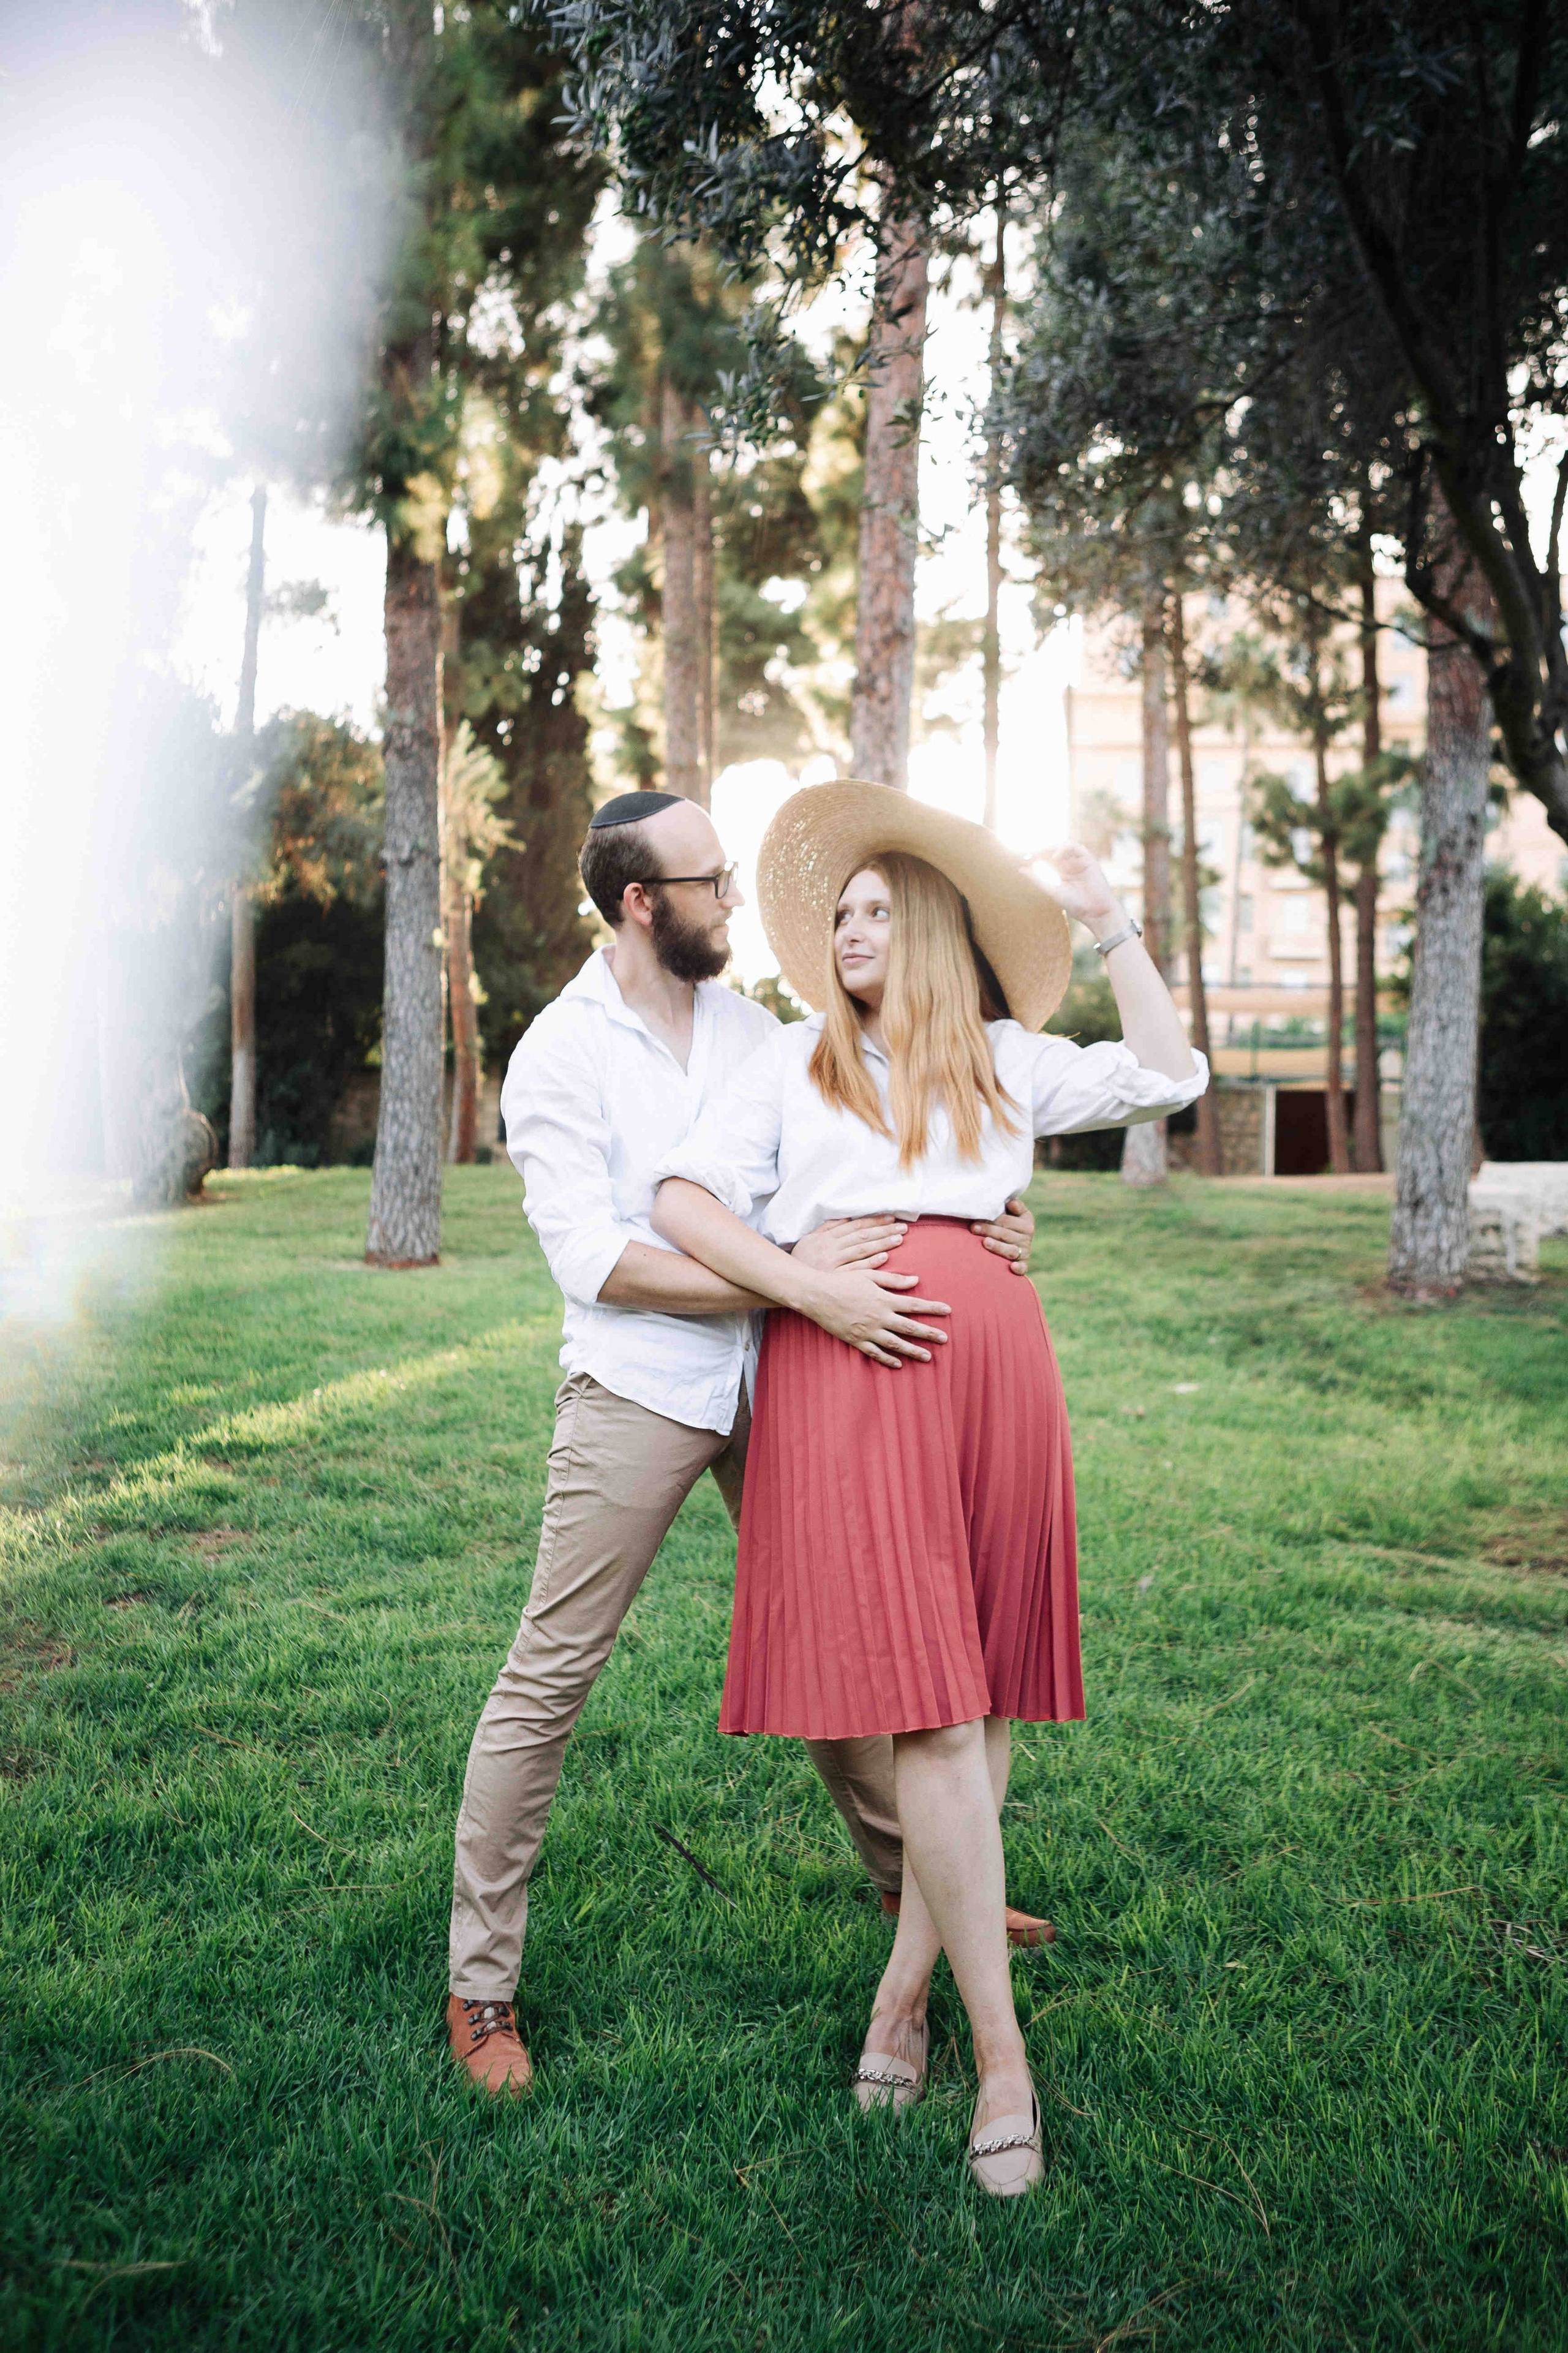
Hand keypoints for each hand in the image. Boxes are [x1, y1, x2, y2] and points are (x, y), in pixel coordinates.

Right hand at [791, 1213, 908, 1271]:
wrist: (789, 1282)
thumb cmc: (801, 1260)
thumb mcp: (811, 1239)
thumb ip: (829, 1228)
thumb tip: (847, 1218)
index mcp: (827, 1237)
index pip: (856, 1226)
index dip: (874, 1221)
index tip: (891, 1219)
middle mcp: (831, 1248)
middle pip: (862, 1236)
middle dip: (884, 1231)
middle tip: (903, 1227)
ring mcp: (834, 1263)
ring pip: (862, 1250)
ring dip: (882, 1243)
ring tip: (899, 1239)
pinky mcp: (836, 1279)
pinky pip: (856, 1269)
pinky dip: (870, 1262)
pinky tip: (884, 1257)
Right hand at [799, 1264, 950, 1369]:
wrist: (817, 1296)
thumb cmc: (842, 1282)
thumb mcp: (868, 1276)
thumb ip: (893, 1280)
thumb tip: (916, 1280)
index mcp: (883, 1299)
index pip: (914, 1304)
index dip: (932, 1308)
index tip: (948, 1311)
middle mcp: (879, 1317)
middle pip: (909, 1327)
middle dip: (929, 1333)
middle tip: (945, 1339)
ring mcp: (867, 1331)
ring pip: (895, 1344)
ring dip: (913, 1351)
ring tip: (928, 1357)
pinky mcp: (856, 1341)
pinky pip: (875, 1353)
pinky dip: (888, 1360)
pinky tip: (899, 1364)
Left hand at [971, 1194, 1033, 1276]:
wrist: (1012, 1242)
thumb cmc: (1006, 1224)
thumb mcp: (1013, 1214)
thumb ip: (1014, 1207)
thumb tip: (1011, 1202)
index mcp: (1026, 1223)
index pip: (1007, 1221)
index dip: (992, 1219)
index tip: (976, 1218)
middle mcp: (1026, 1238)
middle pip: (1005, 1234)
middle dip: (989, 1230)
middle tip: (973, 1228)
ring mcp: (1025, 1252)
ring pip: (1011, 1250)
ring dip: (998, 1246)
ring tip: (985, 1243)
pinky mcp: (1023, 1265)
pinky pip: (1023, 1268)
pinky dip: (1019, 1268)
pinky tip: (1012, 1267)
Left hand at [1023, 841, 1124, 935]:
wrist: (1095, 911)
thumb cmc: (1075, 904)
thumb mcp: (1052, 890)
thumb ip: (1038, 879)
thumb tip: (1020, 869)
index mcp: (1060, 872)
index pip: (1046, 859)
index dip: (1034, 857)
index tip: (1022, 859)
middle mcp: (1069, 865)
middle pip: (1053, 851)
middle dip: (1040, 851)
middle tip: (1028, 854)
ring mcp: (1079, 861)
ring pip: (1063, 846)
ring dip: (1051, 848)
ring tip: (1040, 854)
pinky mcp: (1088, 859)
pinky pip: (1076, 847)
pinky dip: (1064, 849)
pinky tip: (1056, 857)